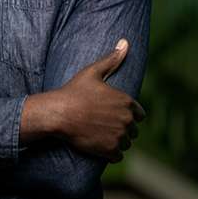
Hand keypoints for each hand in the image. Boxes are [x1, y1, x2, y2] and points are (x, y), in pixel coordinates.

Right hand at [20, 39, 145, 161]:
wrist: (58, 114)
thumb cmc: (74, 92)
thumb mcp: (93, 72)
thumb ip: (112, 59)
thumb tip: (125, 42)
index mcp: (127, 102)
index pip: (139, 114)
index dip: (126, 115)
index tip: (112, 114)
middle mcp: (127, 120)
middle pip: (133, 130)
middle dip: (122, 129)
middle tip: (103, 125)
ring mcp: (119, 136)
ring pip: (126, 143)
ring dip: (117, 141)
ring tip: (100, 135)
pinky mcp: (110, 150)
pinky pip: (118, 156)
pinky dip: (110, 154)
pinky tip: (99, 146)